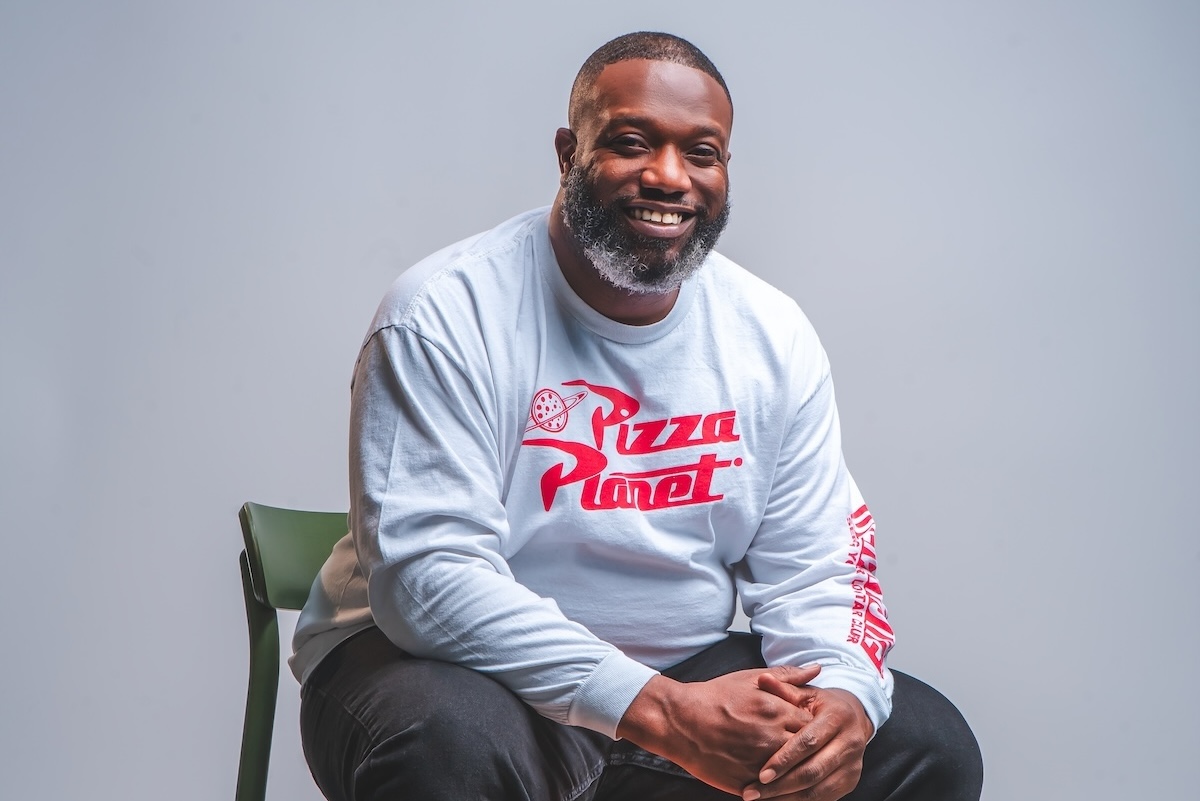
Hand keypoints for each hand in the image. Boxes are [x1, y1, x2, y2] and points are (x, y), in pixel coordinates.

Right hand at [616, 665, 820, 794]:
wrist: (680, 720)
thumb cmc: (715, 697)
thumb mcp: (750, 679)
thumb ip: (787, 676)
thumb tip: (817, 669)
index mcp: (776, 711)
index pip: (811, 726)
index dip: (810, 728)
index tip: (803, 728)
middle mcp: (771, 737)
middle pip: (806, 751)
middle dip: (806, 751)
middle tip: (802, 750)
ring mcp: (758, 762)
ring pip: (791, 775)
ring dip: (794, 772)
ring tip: (792, 768)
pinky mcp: (745, 782)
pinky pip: (772, 793)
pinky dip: (776, 790)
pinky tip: (777, 785)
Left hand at [741, 674, 873, 800]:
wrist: (852, 718)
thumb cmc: (820, 705)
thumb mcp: (805, 694)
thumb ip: (783, 689)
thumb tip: (762, 679)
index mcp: (838, 717)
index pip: (809, 742)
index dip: (784, 759)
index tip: (761, 774)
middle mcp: (850, 743)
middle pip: (813, 771)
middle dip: (781, 785)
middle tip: (752, 792)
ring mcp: (852, 766)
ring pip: (818, 790)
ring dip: (787, 798)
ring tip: (759, 799)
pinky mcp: (850, 782)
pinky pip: (823, 798)